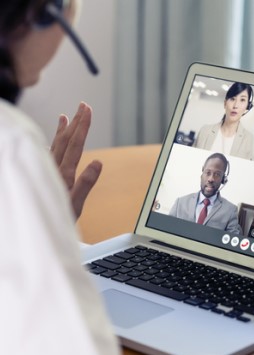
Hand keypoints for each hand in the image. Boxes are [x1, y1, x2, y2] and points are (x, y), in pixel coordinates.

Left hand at [50, 102, 101, 219]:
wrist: (34, 227)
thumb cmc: (57, 219)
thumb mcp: (75, 205)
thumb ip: (85, 184)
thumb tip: (98, 162)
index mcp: (63, 173)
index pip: (75, 144)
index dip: (83, 126)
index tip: (88, 110)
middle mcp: (53, 168)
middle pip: (65, 140)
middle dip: (76, 122)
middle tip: (83, 105)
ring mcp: (45, 171)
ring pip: (55, 145)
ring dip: (62, 130)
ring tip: (66, 117)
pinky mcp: (41, 175)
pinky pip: (46, 154)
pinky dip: (51, 145)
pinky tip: (50, 142)